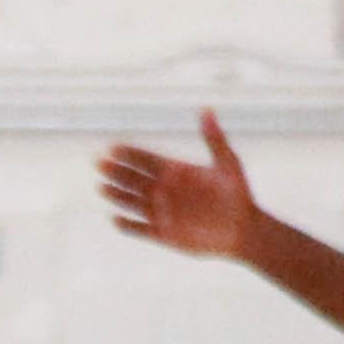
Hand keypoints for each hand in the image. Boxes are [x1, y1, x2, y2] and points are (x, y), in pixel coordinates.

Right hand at [97, 108, 260, 262]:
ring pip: (131, 202)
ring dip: (117, 195)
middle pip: (133, 179)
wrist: (243, 230)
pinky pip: (139, 230)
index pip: (146, 159)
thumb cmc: (238, 195)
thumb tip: (207, 110)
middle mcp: (163, 190)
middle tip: (100, 162)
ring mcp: (161, 212)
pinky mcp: (162, 234)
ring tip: (102, 187)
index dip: (129, 154)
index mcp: (175, 171)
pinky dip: (127, 226)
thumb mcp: (228, 163)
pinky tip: (116, 218)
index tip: (113, 147)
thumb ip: (214, 138)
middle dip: (116, 171)